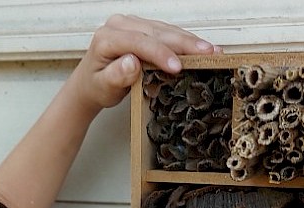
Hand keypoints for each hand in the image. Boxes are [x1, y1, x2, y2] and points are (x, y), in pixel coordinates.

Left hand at [69, 14, 220, 112]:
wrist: (91, 83)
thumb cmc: (96, 86)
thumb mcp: (102, 88)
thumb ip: (115, 76)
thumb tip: (131, 63)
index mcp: (107, 38)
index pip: (138, 42)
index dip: (160, 53)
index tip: (177, 67)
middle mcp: (120, 25)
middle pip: (156, 32)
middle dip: (184, 44)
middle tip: (208, 54)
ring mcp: (132, 24)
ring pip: (165, 29)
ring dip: (190, 41)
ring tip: (212, 51)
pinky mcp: (143, 28)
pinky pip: (167, 31)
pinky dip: (185, 40)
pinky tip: (201, 47)